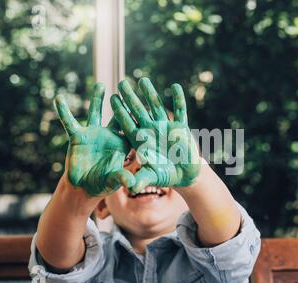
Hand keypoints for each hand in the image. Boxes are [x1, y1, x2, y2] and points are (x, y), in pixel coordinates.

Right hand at [54, 83, 134, 196]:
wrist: (83, 187)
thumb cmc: (103, 184)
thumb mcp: (113, 181)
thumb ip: (121, 179)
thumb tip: (131, 183)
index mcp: (122, 144)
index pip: (132, 128)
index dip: (137, 118)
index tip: (145, 104)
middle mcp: (109, 135)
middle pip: (116, 115)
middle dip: (120, 102)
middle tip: (126, 85)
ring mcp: (93, 134)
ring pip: (96, 113)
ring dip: (97, 99)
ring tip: (100, 85)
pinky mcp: (78, 136)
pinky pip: (70, 122)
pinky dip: (64, 111)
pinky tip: (59, 98)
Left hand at [110, 78, 200, 192]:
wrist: (184, 174)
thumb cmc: (165, 175)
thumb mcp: (152, 177)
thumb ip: (141, 179)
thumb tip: (130, 187)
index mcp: (141, 141)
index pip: (128, 124)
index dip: (121, 112)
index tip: (113, 99)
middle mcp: (151, 131)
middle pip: (139, 111)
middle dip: (131, 98)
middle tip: (122, 83)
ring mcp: (166, 127)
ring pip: (157, 107)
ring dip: (151, 94)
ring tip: (143, 80)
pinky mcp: (181, 128)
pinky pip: (181, 111)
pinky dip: (179, 100)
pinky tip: (175, 87)